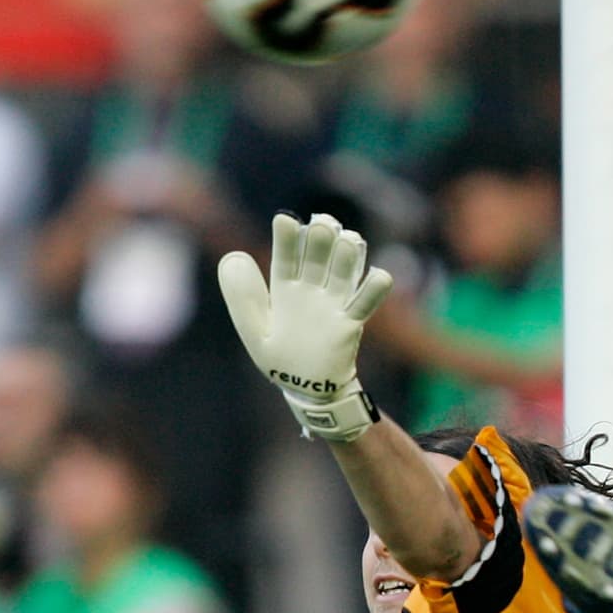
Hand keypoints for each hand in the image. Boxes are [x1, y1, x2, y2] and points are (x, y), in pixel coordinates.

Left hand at [218, 212, 391, 441]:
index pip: (285, 257)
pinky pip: (364, 304)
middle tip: (323, 225)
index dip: (286, 239)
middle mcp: (310, 290)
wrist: (309, 391)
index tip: (284, 220)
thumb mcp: (254, 332)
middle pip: (317, 257)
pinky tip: (380, 276)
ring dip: (347, 255)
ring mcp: (332, 304)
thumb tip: (233, 257)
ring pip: (342, 273)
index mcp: (285, 289)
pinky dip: (374, 290)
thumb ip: (243, 298)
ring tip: (349, 240)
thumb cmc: (280, 360)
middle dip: (321, 238)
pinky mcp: (350, 324)